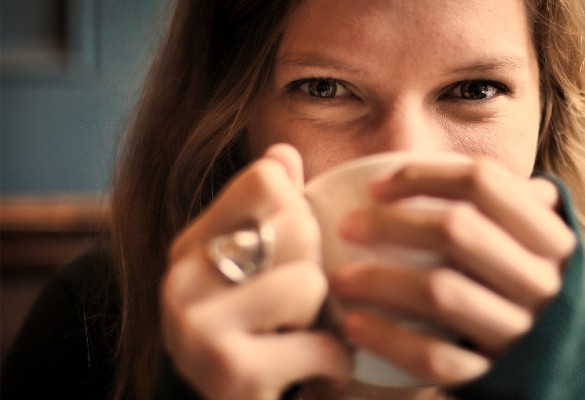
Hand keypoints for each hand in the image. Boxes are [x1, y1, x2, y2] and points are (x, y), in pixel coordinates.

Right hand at [161, 144, 351, 399]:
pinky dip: (334, 364)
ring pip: (310, 283)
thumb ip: (268, 211)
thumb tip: (284, 151)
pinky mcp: (228, 369)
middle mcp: (184, 276)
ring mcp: (198, 324)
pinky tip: (315, 373)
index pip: (267, 180)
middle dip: (317, 269)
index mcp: (192, 243)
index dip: (300, 212)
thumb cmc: (250, 336)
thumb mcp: (253, 270)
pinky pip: (321, 344)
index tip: (293, 254)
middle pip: (296, 226)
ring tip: (302, 339)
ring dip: (326, 321)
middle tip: (301, 307)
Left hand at [332, 158, 575, 384]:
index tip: (377, 187)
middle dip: (390, 224)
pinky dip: (389, 339)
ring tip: (340, 278)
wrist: (570, 372)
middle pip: (457, 231)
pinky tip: (355, 325)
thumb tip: (451, 164)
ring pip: (441, 292)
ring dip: (380, 281)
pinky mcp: (494, 376)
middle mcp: (542, 281)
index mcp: (551, 238)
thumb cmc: (531, 293)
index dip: (423, 175)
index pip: (484, 182)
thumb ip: (509, 206)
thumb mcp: (537, 247)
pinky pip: (435, 357)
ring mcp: (521, 332)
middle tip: (347, 227)